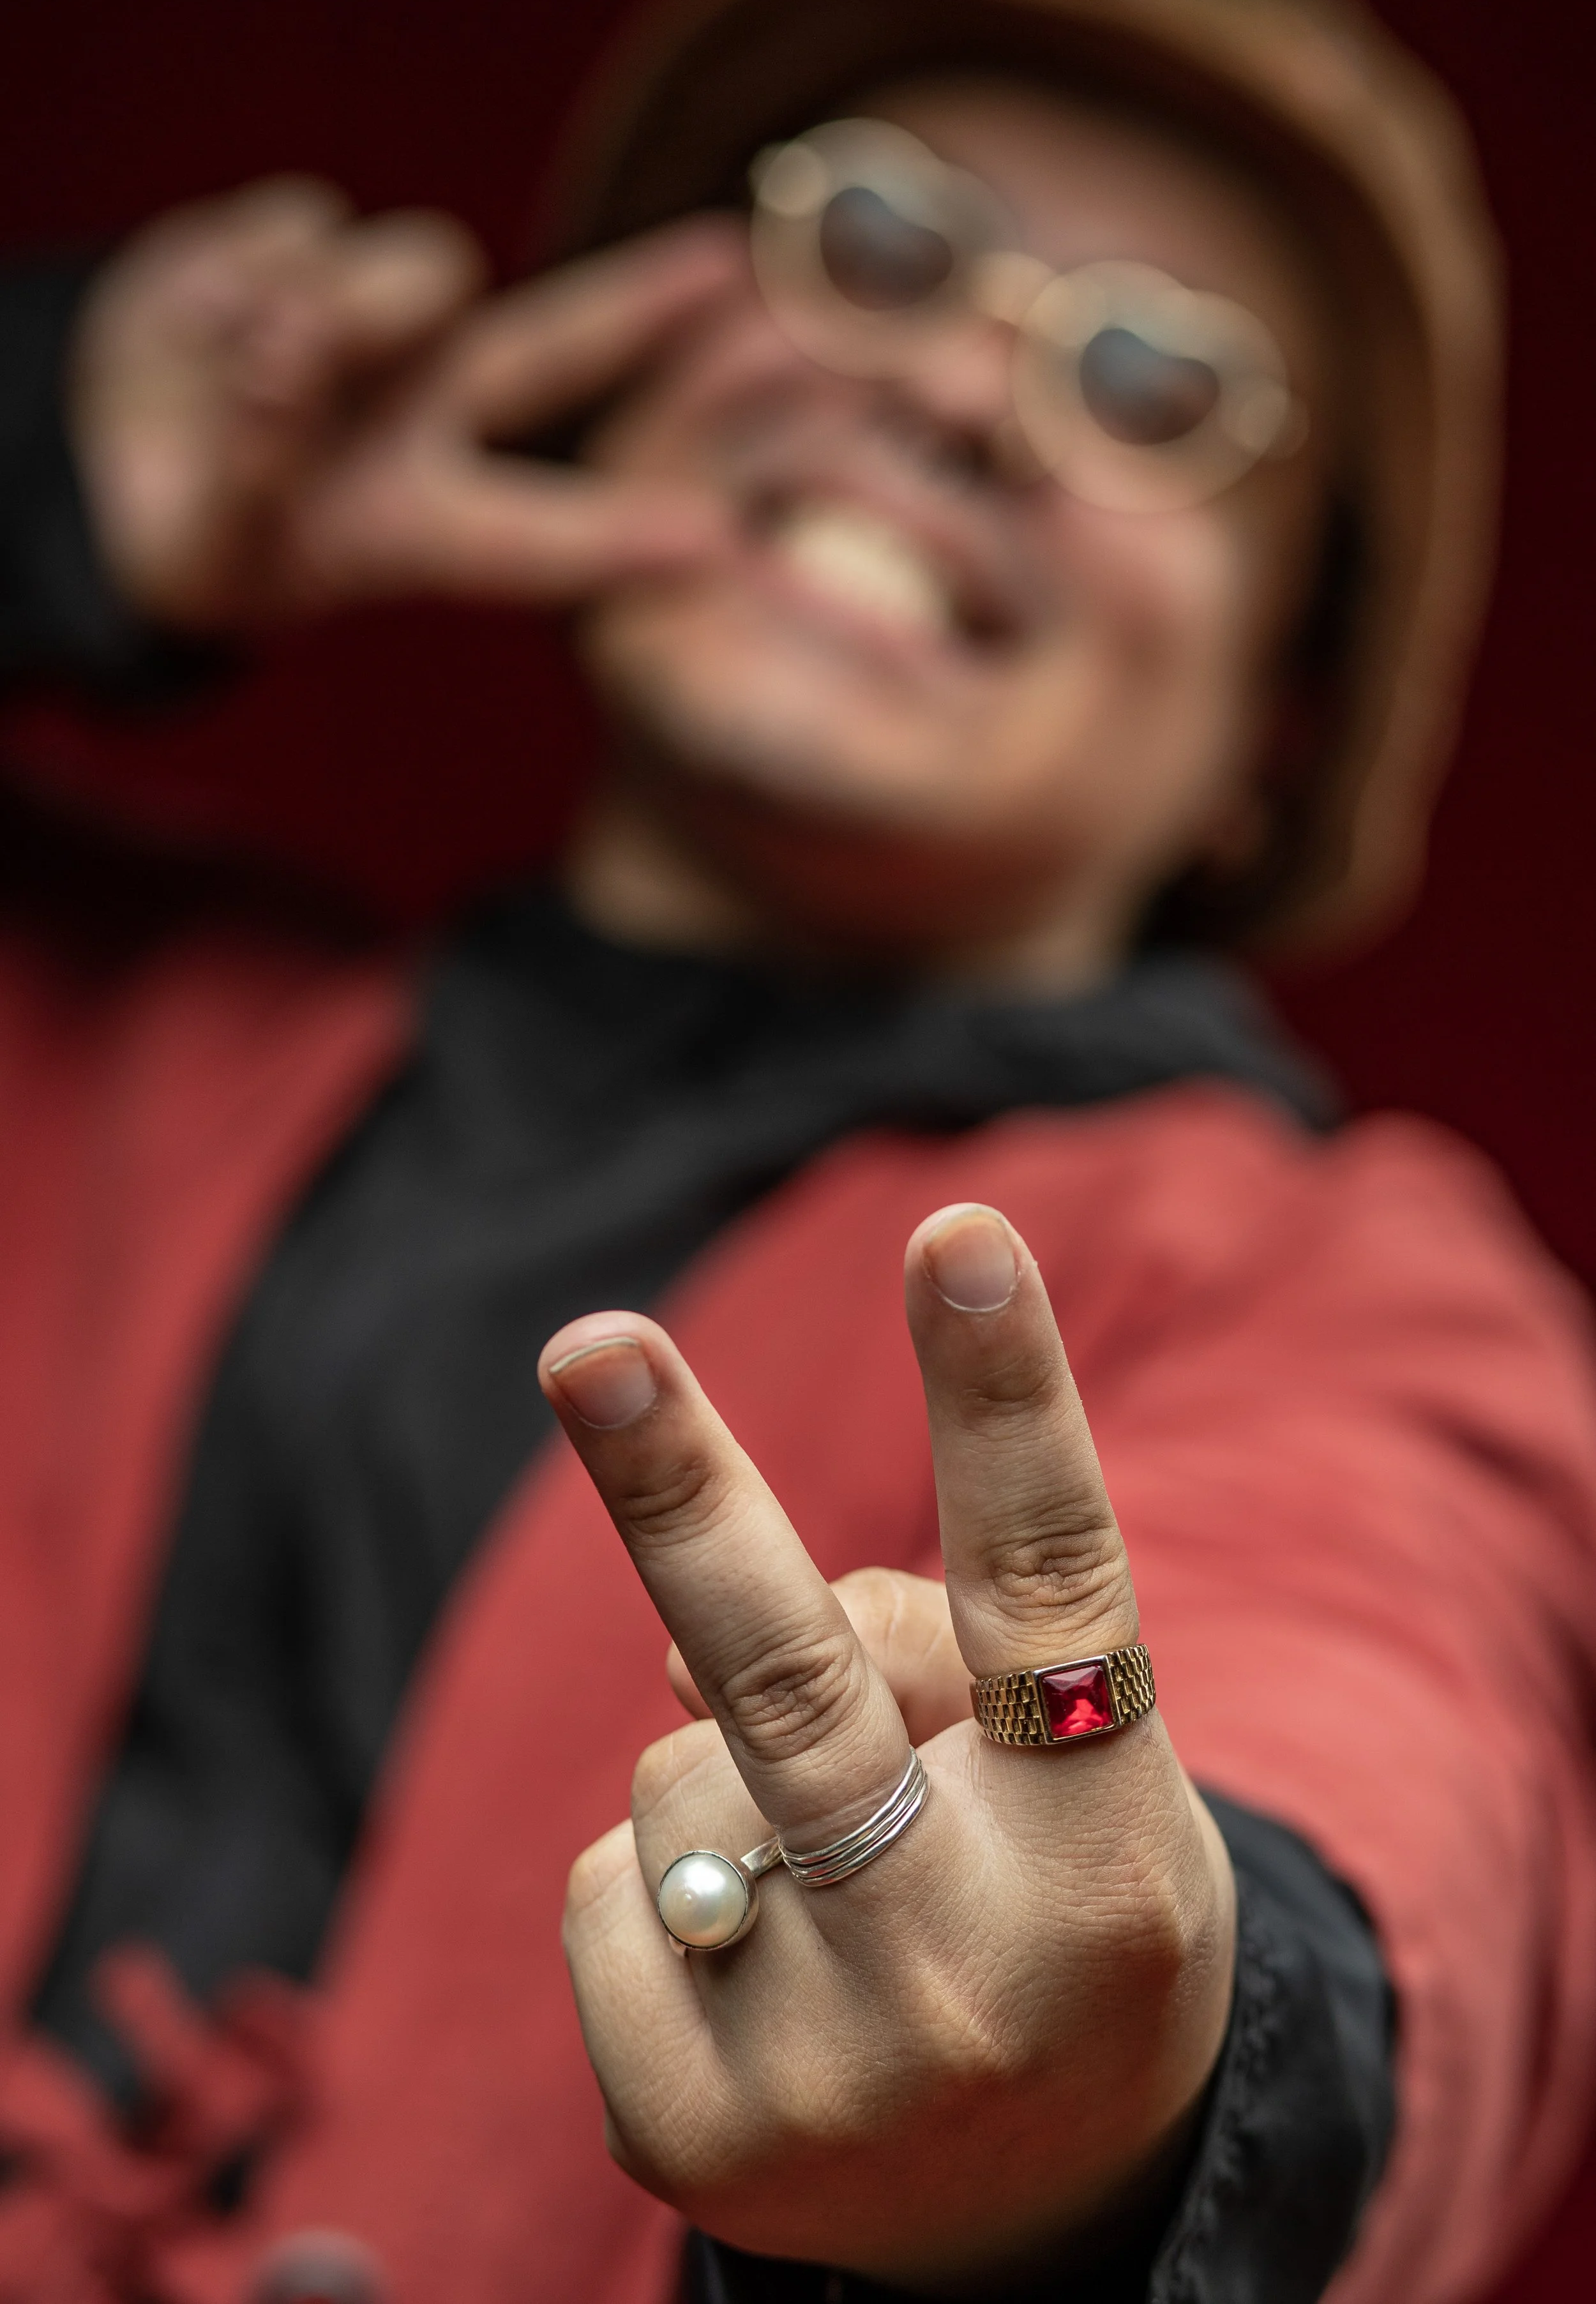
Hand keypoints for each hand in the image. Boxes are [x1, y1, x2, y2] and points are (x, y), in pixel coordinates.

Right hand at [69, 178, 740, 631]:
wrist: (124, 467)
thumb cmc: (199, 533)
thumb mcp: (215, 543)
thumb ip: (254, 468)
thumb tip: (292, 345)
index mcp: (425, 522)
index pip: (538, 536)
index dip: (622, 540)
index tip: (715, 543)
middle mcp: (429, 415)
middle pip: (557, 349)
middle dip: (644, 305)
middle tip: (736, 262)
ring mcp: (379, 323)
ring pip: (410, 265)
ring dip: (335, 306)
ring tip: (245, 368)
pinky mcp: (314, 241)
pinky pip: (303, 226)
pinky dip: (240, 271)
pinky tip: (214, 322)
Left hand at [541, 1203, 1234, 2289]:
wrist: (1037, 2218)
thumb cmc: (1054, 1913)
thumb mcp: (1071, 1783)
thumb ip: (916, 1651)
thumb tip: (668, 1620)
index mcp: (1108, 1864)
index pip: (1051, 1591)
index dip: (1005, 1401)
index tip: (957, 1233)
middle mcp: (969, 1977)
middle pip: (798, 1689)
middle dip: (683, 1496)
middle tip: (591, 1339)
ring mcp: (821, 2077)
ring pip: (680, 1772)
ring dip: (729, 1776)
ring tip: (834, 1893)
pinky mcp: (689, 2143)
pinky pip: (608, 1895)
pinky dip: (665, 1894)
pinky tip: (762, 1976)